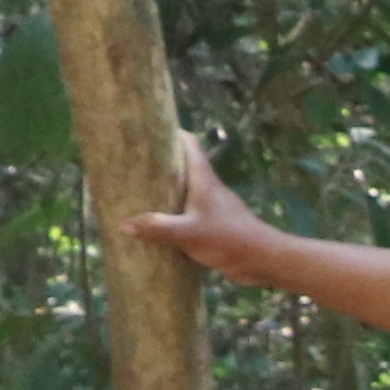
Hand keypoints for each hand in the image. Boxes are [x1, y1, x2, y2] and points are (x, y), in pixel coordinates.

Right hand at [119, 134, 285, 278]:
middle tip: (131, 162)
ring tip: (136, 192)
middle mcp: (208, 189)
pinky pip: (187, 213)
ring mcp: (212, 207)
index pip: (190, 145)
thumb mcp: (190, 233)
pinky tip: (156, 224)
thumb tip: (124, 224)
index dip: (171, 132)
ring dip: (165, 190)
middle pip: (183, 166)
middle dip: (160, 163)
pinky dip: (172, 214)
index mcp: (204, 180)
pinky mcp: (214, 226)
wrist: (265, 260)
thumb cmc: (231, 239)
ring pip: (185, 191)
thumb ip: (158, 228)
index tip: (147, 128)